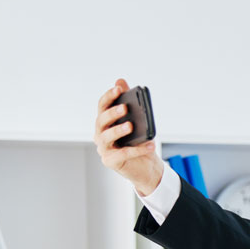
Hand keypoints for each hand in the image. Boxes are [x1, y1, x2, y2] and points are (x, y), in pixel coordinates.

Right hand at [94, 78, 163, 195]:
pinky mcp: (111, 161)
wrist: (145, 166)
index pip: (102, 106)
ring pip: (107, 137)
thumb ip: (128, 102)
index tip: (119, 88)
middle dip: (112, 113)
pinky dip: (137, 149)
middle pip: (101, 121)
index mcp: (105, 122)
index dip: (109, 96)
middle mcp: (100, 134)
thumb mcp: (136, 121)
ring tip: (130, 125)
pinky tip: (149, 144)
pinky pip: (123, 154)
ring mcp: (103, 149)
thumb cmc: (138, 142)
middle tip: (124, 107)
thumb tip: (121, 81)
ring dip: (118, 130)